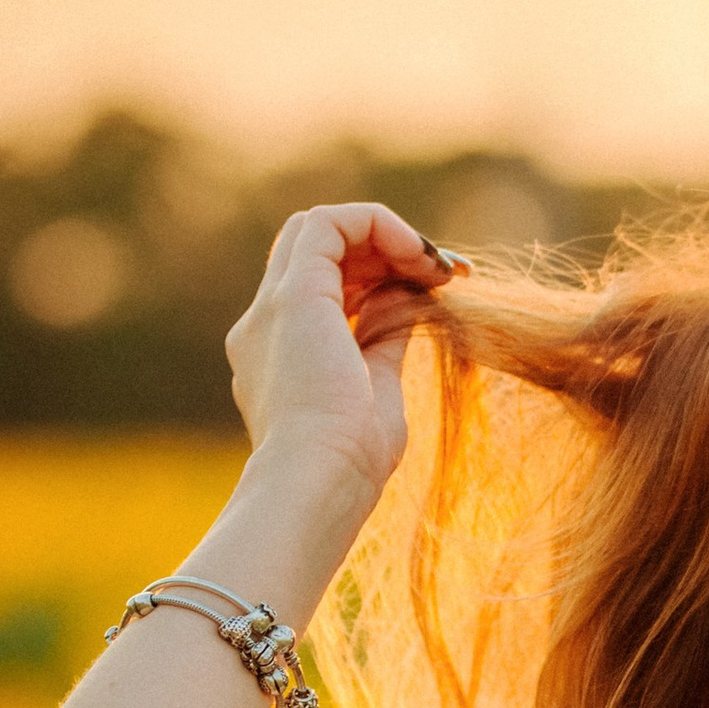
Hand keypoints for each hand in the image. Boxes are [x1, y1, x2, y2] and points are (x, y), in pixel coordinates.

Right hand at [225, 204, 462, 492]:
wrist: (316, 483)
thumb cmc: (350, 463)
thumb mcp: (377, 390)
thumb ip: (383, 342)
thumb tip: (409, 303)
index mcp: (280, 355)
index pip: (323, 286)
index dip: (380, 276)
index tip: (435, 290)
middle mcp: (265, 325)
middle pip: (318, 251)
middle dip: (383, 251)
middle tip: (443, 274)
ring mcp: (272, 307)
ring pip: (318, 229)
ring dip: (384, 237)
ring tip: (436, 268)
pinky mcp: (294, 295)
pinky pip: (331, 224)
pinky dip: (379, 225)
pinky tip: (420, 257)